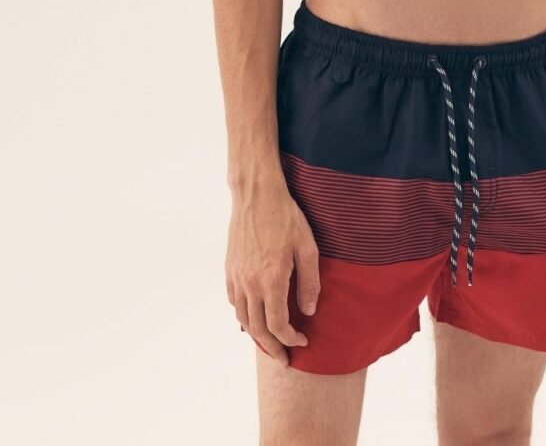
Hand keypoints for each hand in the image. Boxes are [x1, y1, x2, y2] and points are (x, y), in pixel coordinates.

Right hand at [226, 183, 320, 366]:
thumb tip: (308, 311)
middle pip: (258, 329)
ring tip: (270, 341)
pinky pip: (234, 302)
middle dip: (272, 347)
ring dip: (256, 335)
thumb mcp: (308, 247)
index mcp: (272, 280)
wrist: (256, 195)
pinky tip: (253, 317)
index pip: (278, 325)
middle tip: (285, 358)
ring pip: (243, 318)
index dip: (290, 339)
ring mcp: (237, 277)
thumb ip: (309, 282)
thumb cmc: (286, 217)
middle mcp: (250, 283)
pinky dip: (243, 316)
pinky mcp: (230, 269)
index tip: (302, 341)